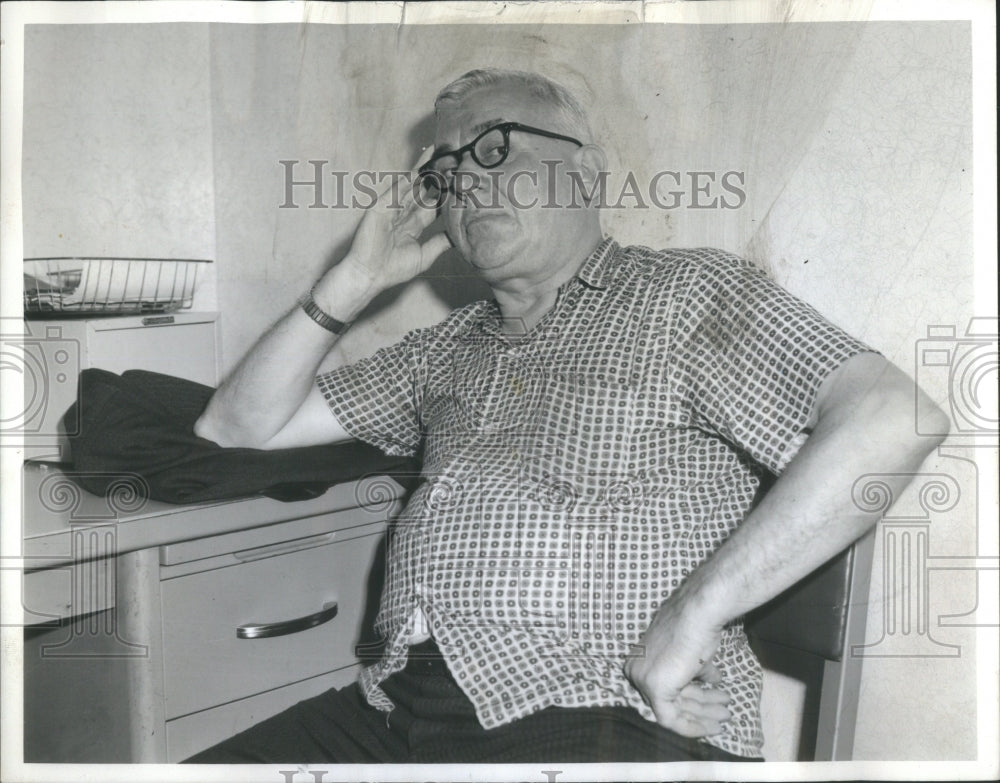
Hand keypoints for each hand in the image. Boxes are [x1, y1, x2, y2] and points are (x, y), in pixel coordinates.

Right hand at [332, 147, 450, 294]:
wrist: (371, 274)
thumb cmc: (392, 269)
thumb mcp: (424, 255)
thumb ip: (439, 243)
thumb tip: (457, 236)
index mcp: (411, 225)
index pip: (431, 205)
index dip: (444, 194)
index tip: (460, 184)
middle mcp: (402, 213)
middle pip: (423, 189)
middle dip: (437, 177)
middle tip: (454, 161)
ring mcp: (392, 206)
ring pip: (413, 182)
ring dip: (427, 168)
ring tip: (443, 152)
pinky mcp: (383, 204)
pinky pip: (400, 185)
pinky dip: (412, 173)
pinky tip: (425, 161)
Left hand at [624, 597, 731, 737]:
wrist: (698, 615)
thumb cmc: (696, 628)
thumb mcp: (695, 655)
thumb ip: (698, 671)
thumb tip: (713, 680)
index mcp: (641, 659)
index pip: (668, 687)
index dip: (693, 698)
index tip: (714, 704)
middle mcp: (636, 670)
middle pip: (673, 698)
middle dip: (702, 707)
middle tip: (725, 710)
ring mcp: (643, 680)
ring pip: (675, 708)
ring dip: (704, 715)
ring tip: (726, 715)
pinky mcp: (654, 690)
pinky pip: (671, 719)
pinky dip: (693, 726)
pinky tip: (713, 728)